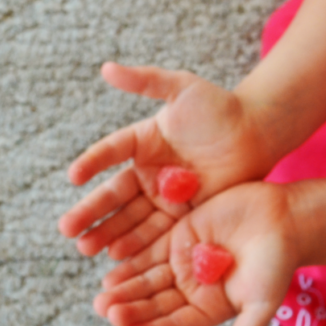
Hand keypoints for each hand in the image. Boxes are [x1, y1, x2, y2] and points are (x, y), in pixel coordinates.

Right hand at [59, 63, 275, 259]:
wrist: (257, 132)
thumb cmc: (220, 106)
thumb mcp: (182, 88)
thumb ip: (146, 80)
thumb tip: (106, 68)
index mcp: (142, 141)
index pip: (109, 153)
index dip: (92, 163)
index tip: (74, 176)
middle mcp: (149, 171)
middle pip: (114, 194)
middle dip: (91, 213)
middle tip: (68, 230)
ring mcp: (166, 194)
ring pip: (132, 217)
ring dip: (109, 234)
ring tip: (86, 249)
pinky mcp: (185, 213)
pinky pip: (159, 231)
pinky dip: (140, 245)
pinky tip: (120, 258)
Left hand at [95, 182, 297, 325]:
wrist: (288, 217)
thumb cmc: (279, 262)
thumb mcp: (261, 302)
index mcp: (209, 308)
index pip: (173, 325)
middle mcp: (192, 288)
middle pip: (154, 303)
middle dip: (130, 307)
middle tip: (107, 310)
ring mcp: (184, 261)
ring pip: (147, 278)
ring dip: (125, 287)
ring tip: (104, 294)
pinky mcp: (181, 234)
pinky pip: (151, 248)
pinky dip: (133, 258)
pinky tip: (113, 265)